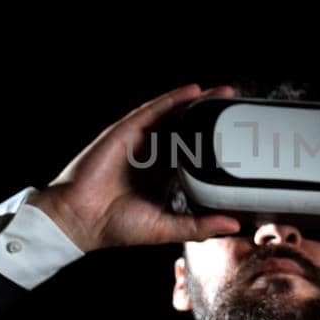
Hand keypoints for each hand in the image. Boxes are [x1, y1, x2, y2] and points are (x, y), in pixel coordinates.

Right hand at [28, 83, 243, 252]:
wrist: (81, 219)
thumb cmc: (116, 226)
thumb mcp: (166, 228)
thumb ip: (198, 226)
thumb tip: (232, 225)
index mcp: (162, 175)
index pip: (194, 153)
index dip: (215, 142)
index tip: (239, 136)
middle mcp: (152, 155)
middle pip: (187, 129)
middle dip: (211, 116)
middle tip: (236, 105)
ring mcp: (139, 141)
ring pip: (174, 115)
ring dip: (198, 103)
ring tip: (223, 93)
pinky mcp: (126, 132)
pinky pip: (153, 110)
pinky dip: (173, 99)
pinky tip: (192, 91)